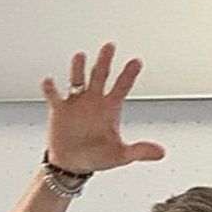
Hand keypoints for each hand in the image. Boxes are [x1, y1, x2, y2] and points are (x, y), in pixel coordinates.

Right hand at [41, 44, 166, 175]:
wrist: (72, 165)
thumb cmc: (97, 157)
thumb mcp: (121, 155)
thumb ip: (140, 151)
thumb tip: (161, 153)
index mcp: (110, 108)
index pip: (122, 87)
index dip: (129, 75)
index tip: (136, 62)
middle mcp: (93, 100)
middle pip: (100, 75)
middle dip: (104, 61)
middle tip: (110, 47)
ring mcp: (76, 103)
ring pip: (77, 79)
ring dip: (78, 68)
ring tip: (80, 56)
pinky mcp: (59, 110)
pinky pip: (54, 95)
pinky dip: (51, 88)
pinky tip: (50, 81)